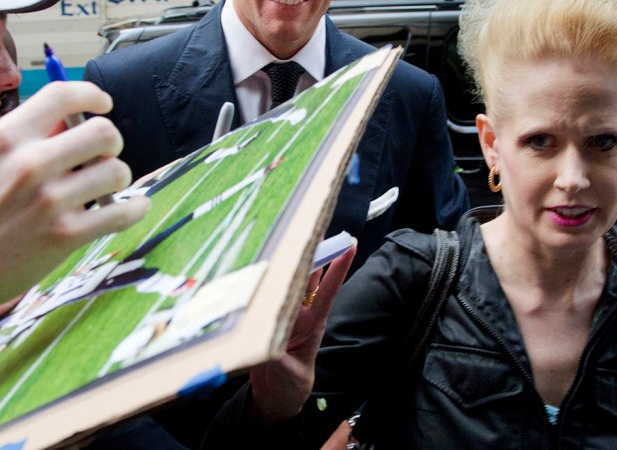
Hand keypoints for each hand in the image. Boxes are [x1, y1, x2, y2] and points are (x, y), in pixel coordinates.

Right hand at [0, 81, 149, 326]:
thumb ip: (24, 141)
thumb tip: (71, 122)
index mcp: (5, 138)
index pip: (62, 94)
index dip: (91, 95)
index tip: (102, 104)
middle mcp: (29, 163)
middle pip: (102, 131)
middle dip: (110, 143)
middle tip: (102, 157)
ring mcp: (49, 201)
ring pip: (117, 170)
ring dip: (118, 178)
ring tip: (106, 189)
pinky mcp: (64, 236)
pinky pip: (122, 211)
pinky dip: (135, 208)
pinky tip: (130, 207)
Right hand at [249, 242, 356, 423]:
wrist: (276, 395)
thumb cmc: (289, 385)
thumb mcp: (289, 375)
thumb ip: (279, 359)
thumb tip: (269, 345)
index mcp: (312, 324)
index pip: (328, 291)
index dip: (339, 269)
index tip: (351, 245)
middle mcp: (301, 313)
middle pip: (310, 276)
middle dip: (316, 250)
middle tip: (317, 221)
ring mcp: (286, 313)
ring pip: (293, 278)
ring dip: (295, 256)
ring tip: (297, 228)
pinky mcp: (269, 316)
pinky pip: (271, 290)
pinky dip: (269, 275)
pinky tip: (265, 256)